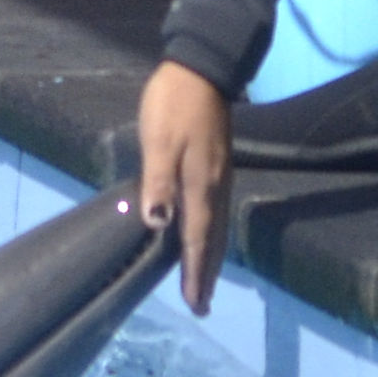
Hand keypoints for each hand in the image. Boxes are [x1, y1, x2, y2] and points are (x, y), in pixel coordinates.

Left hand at [137, 59, 234, 312]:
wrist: (201, 72)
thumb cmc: (172, 106)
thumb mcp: (158, 142)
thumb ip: (158, 182)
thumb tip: (158, 224)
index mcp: (199, 185)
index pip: (197, 239)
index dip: (196, 272)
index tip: (195, 303)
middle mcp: (215, 187)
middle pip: (213, 240)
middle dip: (208, 274)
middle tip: (203, 305)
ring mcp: (219, 177)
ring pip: (217, 228)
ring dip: (212, 257)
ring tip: (206, 282)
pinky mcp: (217, 167)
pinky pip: (216, 212)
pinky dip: (212, 234)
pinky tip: (205, 237)